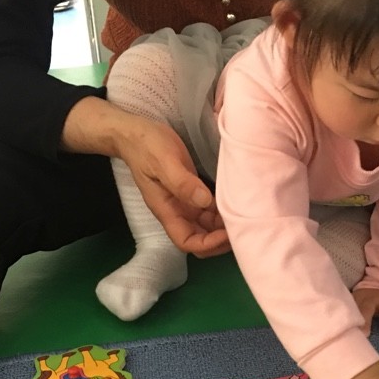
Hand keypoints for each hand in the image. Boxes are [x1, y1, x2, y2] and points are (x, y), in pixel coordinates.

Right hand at [61, 97, 229, 256]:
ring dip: (223, 226)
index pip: (187, 242)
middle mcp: (177, 212)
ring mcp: (185, 203)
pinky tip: (236, 203)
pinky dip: (222, 212)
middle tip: (243, 226)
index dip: (208, 244)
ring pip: (207, 226)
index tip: (227, 233)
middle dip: (220, 240)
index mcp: (167, 211)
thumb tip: (205, 201)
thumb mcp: (164, 161)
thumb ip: (182, 183)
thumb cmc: (147, 146)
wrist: (135, 133)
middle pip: (200, 239)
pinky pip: (209, 210)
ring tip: (243, 215)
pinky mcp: (192, 191)